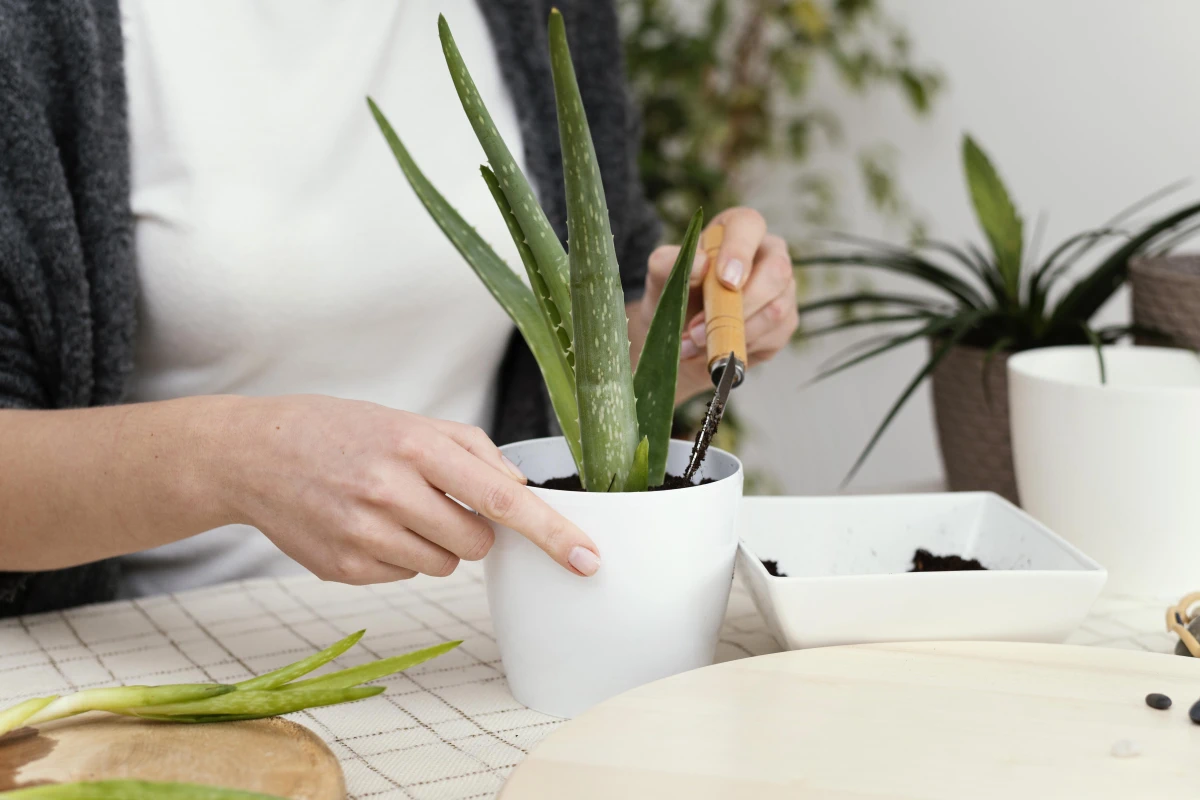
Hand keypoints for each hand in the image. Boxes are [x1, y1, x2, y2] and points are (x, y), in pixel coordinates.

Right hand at [219, 396, 600, 583]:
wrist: (254, 454)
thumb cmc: (343, 431)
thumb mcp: (409, 421)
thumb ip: (472, 450)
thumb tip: (518, 489)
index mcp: (416, 446)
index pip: (501, 499)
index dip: (551, 532)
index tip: (588, 559)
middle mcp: (391, 491)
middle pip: (478, 544)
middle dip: (473, 530)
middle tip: (434, 501)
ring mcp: (364, 534)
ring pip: (443, 565)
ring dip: (433, 543)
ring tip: (391, 508)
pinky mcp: (344, 567)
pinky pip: (404, 576)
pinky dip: (398, 556)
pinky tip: (365, 525)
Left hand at [637, 207, 798, 402]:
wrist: (682, 335)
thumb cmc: (677, 294)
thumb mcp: (661, 277)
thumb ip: (668, 262)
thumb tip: (702, 264)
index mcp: (738, 230)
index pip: (749, 225)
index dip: (739, 251)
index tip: (724, 280)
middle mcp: (768, 255)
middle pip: (776, 271)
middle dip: (738, 305)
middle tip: (698, 328)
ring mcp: (782, 289)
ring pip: (775, 310)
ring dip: (731, 332)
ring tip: (694, 343)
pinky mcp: (784, 323)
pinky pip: (772, 337)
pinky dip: (738, 348)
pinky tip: (713, 350)